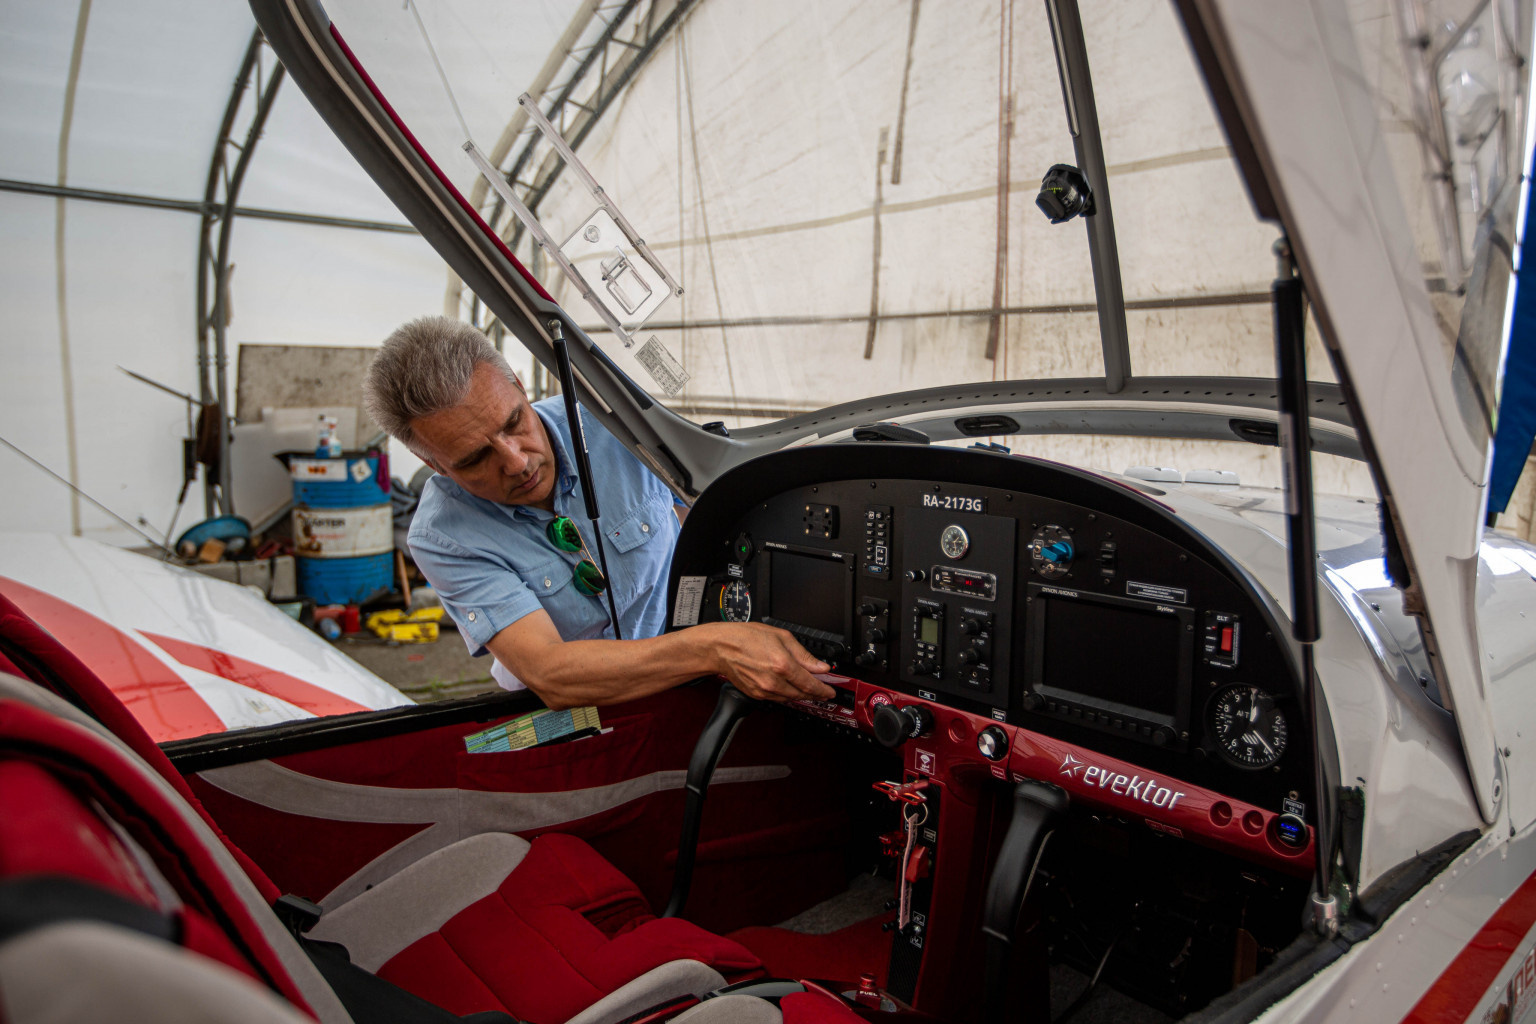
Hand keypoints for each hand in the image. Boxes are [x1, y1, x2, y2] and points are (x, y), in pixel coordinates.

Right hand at [695, 622, 834, 702]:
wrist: (721, 648)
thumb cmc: (746, 638)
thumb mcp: (781, 637)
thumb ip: (804, 654)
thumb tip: (820, 666)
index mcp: (783, 664)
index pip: (810, 684)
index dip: (823, 689)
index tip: (830, 691)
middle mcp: (774, 681)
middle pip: (802, 693)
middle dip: (814, 693)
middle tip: (822, 690)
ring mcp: (764, 690)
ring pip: (791, 698)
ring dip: (800, 694)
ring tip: (805, 687)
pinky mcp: (756, 695)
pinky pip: (778, 698)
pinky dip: (786, 694)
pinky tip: (787, 686)